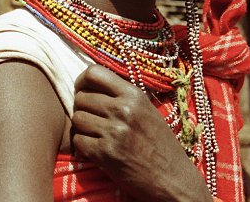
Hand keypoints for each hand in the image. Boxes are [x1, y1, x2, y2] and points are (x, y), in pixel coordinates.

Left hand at [72, 64, 212, 201]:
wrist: (172, 178)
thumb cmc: (159, 143)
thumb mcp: (146, 110)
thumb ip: (121, 95)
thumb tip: (90, 83)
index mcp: (134, 95)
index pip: (94, 73)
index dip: (82, 80)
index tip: (82, 89)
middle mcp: (123, 109)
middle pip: (81, 97)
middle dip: (82, 107)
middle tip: (92, 117)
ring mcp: (113, 131)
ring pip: (77, 118)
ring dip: (82, 127)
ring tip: (96, 133)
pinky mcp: (105, 153)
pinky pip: (77, 140)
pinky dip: (83, 145)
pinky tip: (96, 148)